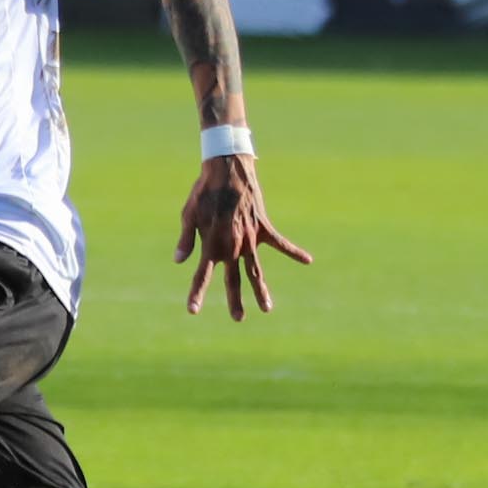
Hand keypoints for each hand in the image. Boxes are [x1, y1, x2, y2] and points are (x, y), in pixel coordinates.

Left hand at [173, 154, 312, 319]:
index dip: (197, 294)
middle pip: (234, 279)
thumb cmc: (204, 191)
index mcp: (212, 244)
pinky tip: (307, 260)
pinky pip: (281, 243)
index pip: (202, 275)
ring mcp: (250, 238)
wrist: (227, 169)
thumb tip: (179, 261)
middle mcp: (232, 245)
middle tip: (238, 318)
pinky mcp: (263, 227)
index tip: (192, 310)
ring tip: (266, 309)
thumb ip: (186, 239)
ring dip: (261, 290)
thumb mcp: (189, 214)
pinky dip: (294, 252)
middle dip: (235, 300)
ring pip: (256, 270)